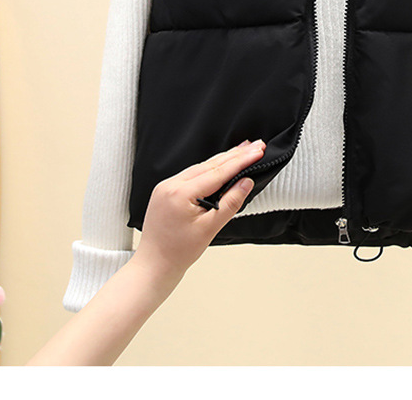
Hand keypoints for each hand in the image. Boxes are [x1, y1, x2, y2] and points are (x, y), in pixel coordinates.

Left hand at [131, 138, 265, 287]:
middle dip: (235, 154)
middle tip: (255, 145)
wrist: (154, 265)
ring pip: (201, 167)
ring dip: (223, 160)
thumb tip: (246, 183)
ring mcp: (166, 186)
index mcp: (180, 193)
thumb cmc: (178, 252)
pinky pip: (191, 174)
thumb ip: (230, 203)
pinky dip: (209, 169)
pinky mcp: (166, 190)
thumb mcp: (209, 229)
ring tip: (243, 151)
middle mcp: (170, 184)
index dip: (240, 160)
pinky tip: (221, 165)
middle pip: (209, 164)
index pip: (218, 172)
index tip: (257, 151)